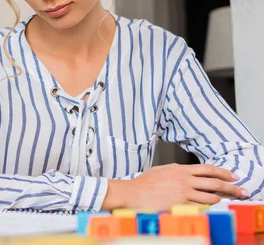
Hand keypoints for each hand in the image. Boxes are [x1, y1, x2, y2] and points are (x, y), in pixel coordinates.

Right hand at [126, 163, 247, 209]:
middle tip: (241, 190)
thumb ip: (175, 170)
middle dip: (231, 187)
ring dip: (220, 198)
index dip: (223, 172)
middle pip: (214, 182)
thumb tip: (183, 171)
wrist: (134, 193)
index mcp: (180, 169)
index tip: (233, 176)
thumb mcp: (160, 170)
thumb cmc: (144, 184)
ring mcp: (184, 192)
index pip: (208, 169)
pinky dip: (208, 206)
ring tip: (224, 200)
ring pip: (211, 196)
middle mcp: (185, 179)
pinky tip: (210, 207)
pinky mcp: (182, 204)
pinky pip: (201, 206)